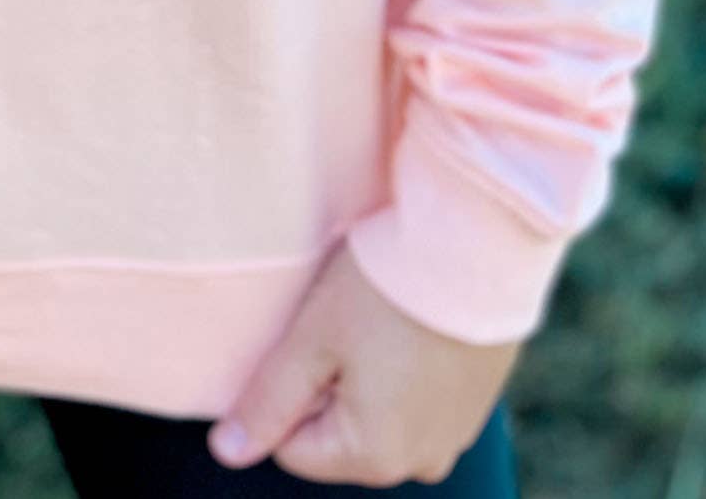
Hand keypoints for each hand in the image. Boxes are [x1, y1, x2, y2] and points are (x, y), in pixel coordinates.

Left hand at [207, 241, 520, 483]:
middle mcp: (420, 463)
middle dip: (328, 383)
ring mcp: (454, 435)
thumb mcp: (311, 339)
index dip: (287, 388)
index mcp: (374, 457)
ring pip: (378, 416)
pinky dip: (405, 368)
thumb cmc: (385, 289)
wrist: (478, 243)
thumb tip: (227, 452)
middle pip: (339, 434)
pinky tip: (410, 322)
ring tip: (378, 319)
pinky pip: (419, 400)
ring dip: (367, 376)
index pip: (294, 446)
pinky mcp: (476, 404)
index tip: (309, 337)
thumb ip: (268, 402)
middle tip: (343, 324)